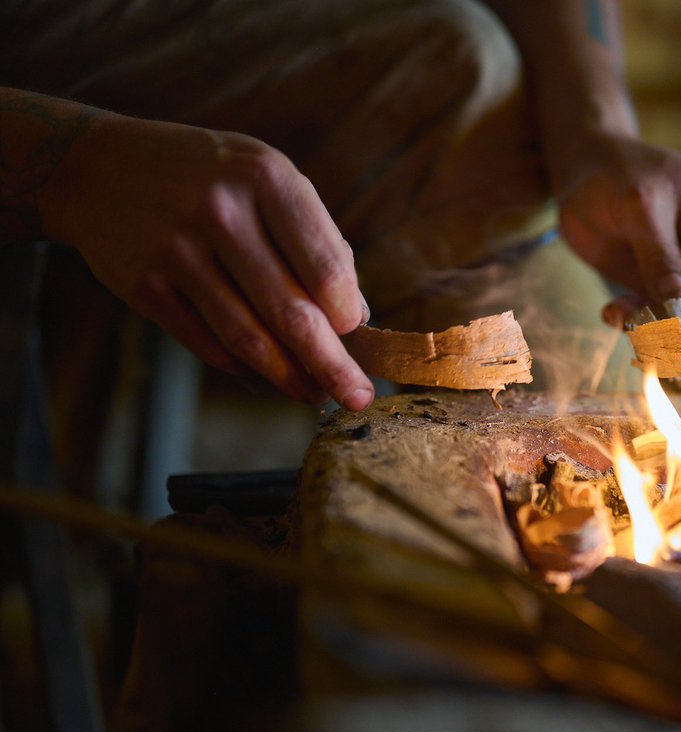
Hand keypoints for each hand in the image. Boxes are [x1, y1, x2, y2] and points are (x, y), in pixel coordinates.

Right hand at [41, 112, 374, 408]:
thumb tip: (357, 316)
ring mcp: (178, 250)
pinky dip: (242, 365)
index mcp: (266, 177)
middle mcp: (221, 212)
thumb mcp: (267, 177)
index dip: (348, 313)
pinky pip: (207, 343)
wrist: (101, 165)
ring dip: (289, 378)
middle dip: (332, 365)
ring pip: (248, 337)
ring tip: (316, 394)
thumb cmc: (211, 177)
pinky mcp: (144, 285)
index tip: (358, 335)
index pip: (324, 266)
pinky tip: (265, 374)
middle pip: (290, 312)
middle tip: (358, 396)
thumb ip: (314, 238)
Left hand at [553, 134, 680, 330]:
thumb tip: (679, 301)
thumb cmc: (618, 170)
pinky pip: (665, 315)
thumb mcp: (639, 205)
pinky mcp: (670, 283)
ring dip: (662, 323)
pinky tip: (612, 313)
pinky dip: (640, 321)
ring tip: (622, 314)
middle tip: (661, 330)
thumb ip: (659, 252)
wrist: (582, 170)